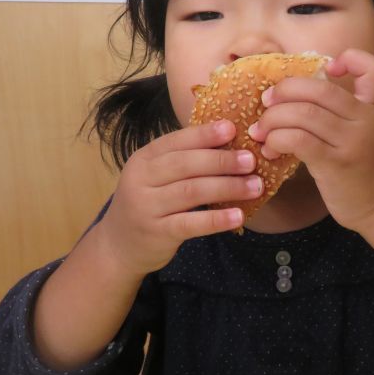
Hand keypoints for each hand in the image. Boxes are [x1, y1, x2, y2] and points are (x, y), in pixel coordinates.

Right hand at [93, 119, 262, 273]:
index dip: (204, 134)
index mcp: (144, 158)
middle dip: (221, 160)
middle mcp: (141, 179)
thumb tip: (229, 140)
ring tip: (254, 186)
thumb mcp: (155, 176)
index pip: (176, 141)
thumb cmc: (148, 202)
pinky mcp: (157, 233)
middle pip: (185, 164)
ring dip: (227, 187)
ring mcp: (147, 207)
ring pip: (191, 192)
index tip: (233, 129)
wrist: (119, 246)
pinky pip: (190, 224)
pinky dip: (216, 219)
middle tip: (250, 160)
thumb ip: (183, 159)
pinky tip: (238, 216)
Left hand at [247, 48, 373, 230]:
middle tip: (266, 102)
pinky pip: (298, 140)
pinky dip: (277, 139)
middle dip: (284, 91)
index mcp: (371, 108)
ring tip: (261, 131)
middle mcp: (364, 120)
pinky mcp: (336, 164)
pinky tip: (271, 148)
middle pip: (319, 89)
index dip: (351, 59)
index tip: (328, 70)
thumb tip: (291, 94)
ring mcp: (351, 142)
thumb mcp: (361, 133)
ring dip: (273, 119)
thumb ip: (340, 112)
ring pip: (303, 113)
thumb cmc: (363, 169)